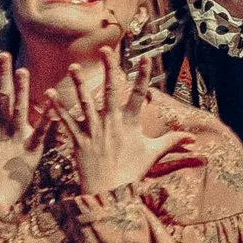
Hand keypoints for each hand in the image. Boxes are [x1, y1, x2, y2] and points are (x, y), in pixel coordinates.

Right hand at [0, 52, 47, 209]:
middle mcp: (2, 129)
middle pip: (2, 97)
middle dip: (2, 75)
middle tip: (3, 53)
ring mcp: (16, 139)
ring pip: (20, 110)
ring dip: (22, 90)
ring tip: (23, 70)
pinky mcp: (31, 152)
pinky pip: (42, 134)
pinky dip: (48, 120)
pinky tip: (54, 106)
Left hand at [54, 53, 195, 195]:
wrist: (109, 192)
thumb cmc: (133, 172)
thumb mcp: (153, 154)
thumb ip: (171, 141)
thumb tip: (193, 138)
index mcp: (131, 123)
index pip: (140, 94)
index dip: (144, 75)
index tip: (145, 57)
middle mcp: (112, 123)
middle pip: (111, 90)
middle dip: (109, 68)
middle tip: (105, 50)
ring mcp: (94, 131)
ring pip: (85, 102)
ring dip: (79, 84)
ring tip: (73, 67)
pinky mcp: (78, 141)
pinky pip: (66, 122)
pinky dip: (57, 109)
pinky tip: (49, 95)